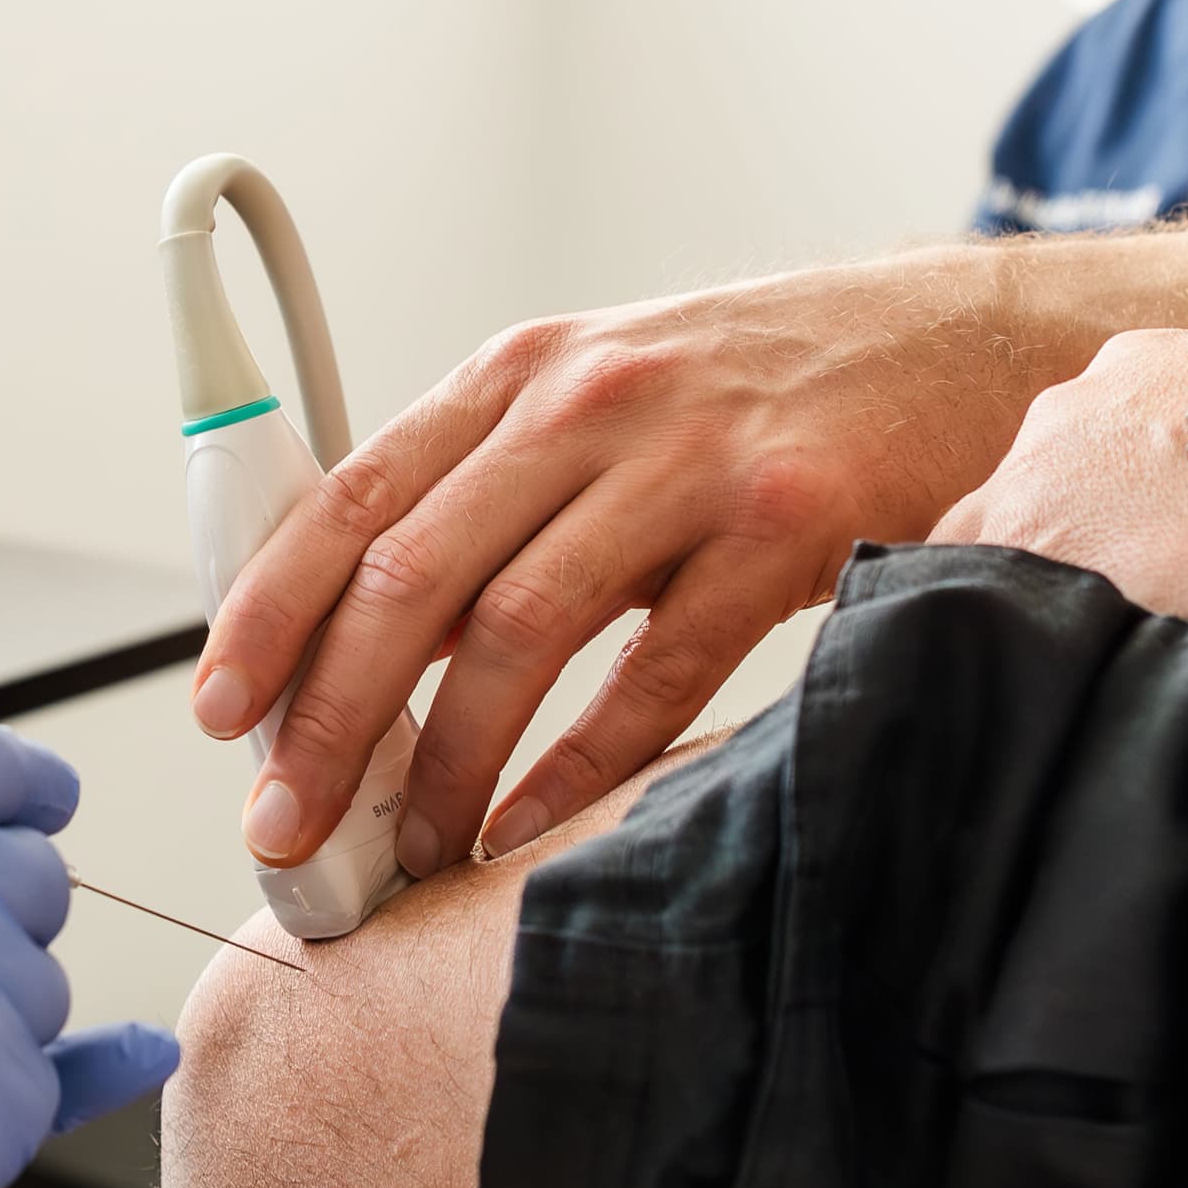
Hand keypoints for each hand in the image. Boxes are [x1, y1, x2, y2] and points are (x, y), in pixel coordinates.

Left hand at [195, 257, 1032, 884]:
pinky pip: (655, 672)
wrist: (966, 339)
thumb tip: (371, 638)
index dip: (272, 611)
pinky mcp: (785, 524)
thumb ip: (498, 494)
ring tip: (415, 848)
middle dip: (331, 716)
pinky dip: (579, 764)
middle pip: (411, 575)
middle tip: (288, 824)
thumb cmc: (769, 390)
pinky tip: (530, 825)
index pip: (352, 496)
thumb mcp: (609, 399)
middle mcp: (586, 404)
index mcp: (521, 377)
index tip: (221, 711)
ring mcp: (687, 461)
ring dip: (449, 761)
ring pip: (516, 630)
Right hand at [927, 327, 1187, 615]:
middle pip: (1013, 487)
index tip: (1010, 586)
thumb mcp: (1131, 619)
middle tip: (1109, 543)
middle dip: (1046, 512)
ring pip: (1069, 433)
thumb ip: (1073, 612)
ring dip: (1101, 460)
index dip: (984, 568)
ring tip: (1166, 489)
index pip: (955, 550)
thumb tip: (1065, 639)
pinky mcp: (1138, 349)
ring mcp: (1082, 390)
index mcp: (1016, 521)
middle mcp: (1031, 447)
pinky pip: (1126, 385)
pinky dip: (1148, 411)